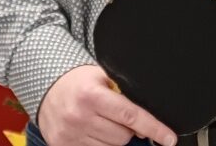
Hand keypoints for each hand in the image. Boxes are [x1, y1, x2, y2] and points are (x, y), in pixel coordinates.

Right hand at [38, 65, 176, 145]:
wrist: (46, 89)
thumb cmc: (78, 82)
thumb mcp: (101, 77)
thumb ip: (123, 93)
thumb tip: (147, 119)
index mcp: (91, 96)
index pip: (130, 116)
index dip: (154, 128)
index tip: (168, 138)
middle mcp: (80, 117)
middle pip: (123, 136)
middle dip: (128, 129)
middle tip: (116, 116)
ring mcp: (70, 135)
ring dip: (113, 138)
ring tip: (102, 122)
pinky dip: (99, 144)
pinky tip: (93, 132)